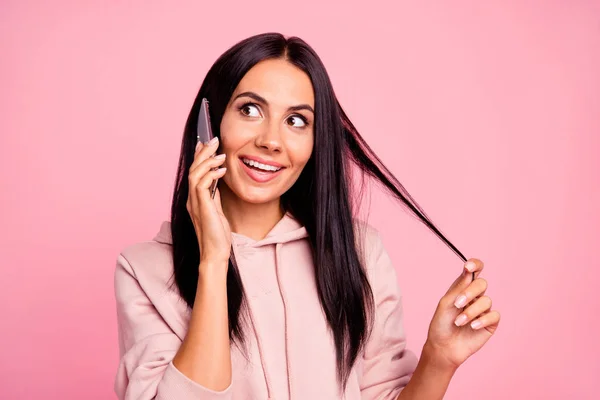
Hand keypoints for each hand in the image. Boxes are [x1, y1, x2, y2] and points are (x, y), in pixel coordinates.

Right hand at [186, 137, 230, 268]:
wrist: (215, 253)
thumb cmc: (217, 235)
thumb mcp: (217, 210)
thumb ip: (214, 195)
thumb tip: (216, 180)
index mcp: (194, 199)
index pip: (194, 172)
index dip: (198, 156)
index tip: (205, 142)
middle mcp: (191, 199)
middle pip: (193, 169)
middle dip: (203, 152)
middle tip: (213, 139)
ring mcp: (195, 203)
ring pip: (194, 174)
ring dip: (207, 161)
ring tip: (220, 152)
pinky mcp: (202, 207)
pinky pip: (201, 185)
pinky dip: (211, 174)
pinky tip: (221, 170)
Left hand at [424, 258, 500, 369]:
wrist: (443, 347)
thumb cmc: (441, 324)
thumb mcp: (446, 304)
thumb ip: (458, 288)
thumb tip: (469, 272)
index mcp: (462, 288)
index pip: (474, 271)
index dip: (475, 265)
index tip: (468, 266)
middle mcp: (475, 297)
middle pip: (481, 284)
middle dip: (469, 292)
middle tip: (457, 304)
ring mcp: (483, 310)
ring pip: (486, 300)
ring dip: (471, 312)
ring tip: (459, 322)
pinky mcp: (490, 323)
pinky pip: (494, 315)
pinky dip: (481, 320)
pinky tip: (471, 327)